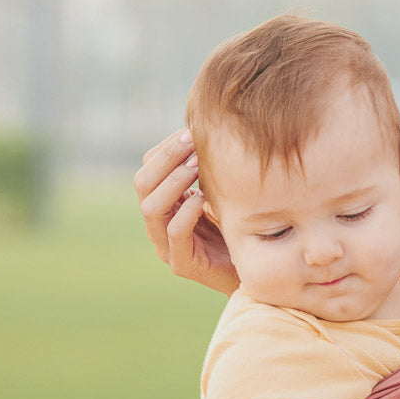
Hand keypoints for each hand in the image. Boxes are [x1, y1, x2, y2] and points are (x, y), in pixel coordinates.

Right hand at [133, 128, 239, 294]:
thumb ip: (209, 169)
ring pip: (151, 208)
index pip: (148, 170)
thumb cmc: (240, 228)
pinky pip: (174, 233)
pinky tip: (205, 198)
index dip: (166, 149)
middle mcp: (158, 224)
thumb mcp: (221, 192)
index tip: (190, 130)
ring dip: (173, 182)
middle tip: (191, 141)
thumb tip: (208, 127)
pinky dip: (187, 212)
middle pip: (142, 184)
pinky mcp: (183, 264)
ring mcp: (166, 246)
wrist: (256, 271)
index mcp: (164, 204)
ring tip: (196, 166)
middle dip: (166, 158)